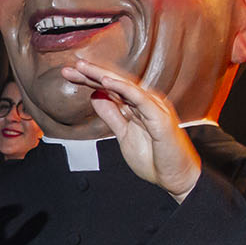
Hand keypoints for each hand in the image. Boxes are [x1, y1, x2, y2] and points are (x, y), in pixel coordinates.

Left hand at [58, 59, 201, 199]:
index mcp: (136, 106)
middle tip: (70, 66)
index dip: (90, 80)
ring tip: (83, 68)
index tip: (69, 74)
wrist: (176, 178)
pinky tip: (106, 81)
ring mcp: (153, 107)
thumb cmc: (155, 158)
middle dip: (92, 74)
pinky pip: (139, 99)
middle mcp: (145, 102)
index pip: (110, 89)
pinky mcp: (159, 117)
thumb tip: (96, 97)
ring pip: (125, 86)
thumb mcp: (124, 135)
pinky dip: (123, 88)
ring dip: (103, 76)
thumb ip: (112, 116)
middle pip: (115, 83)